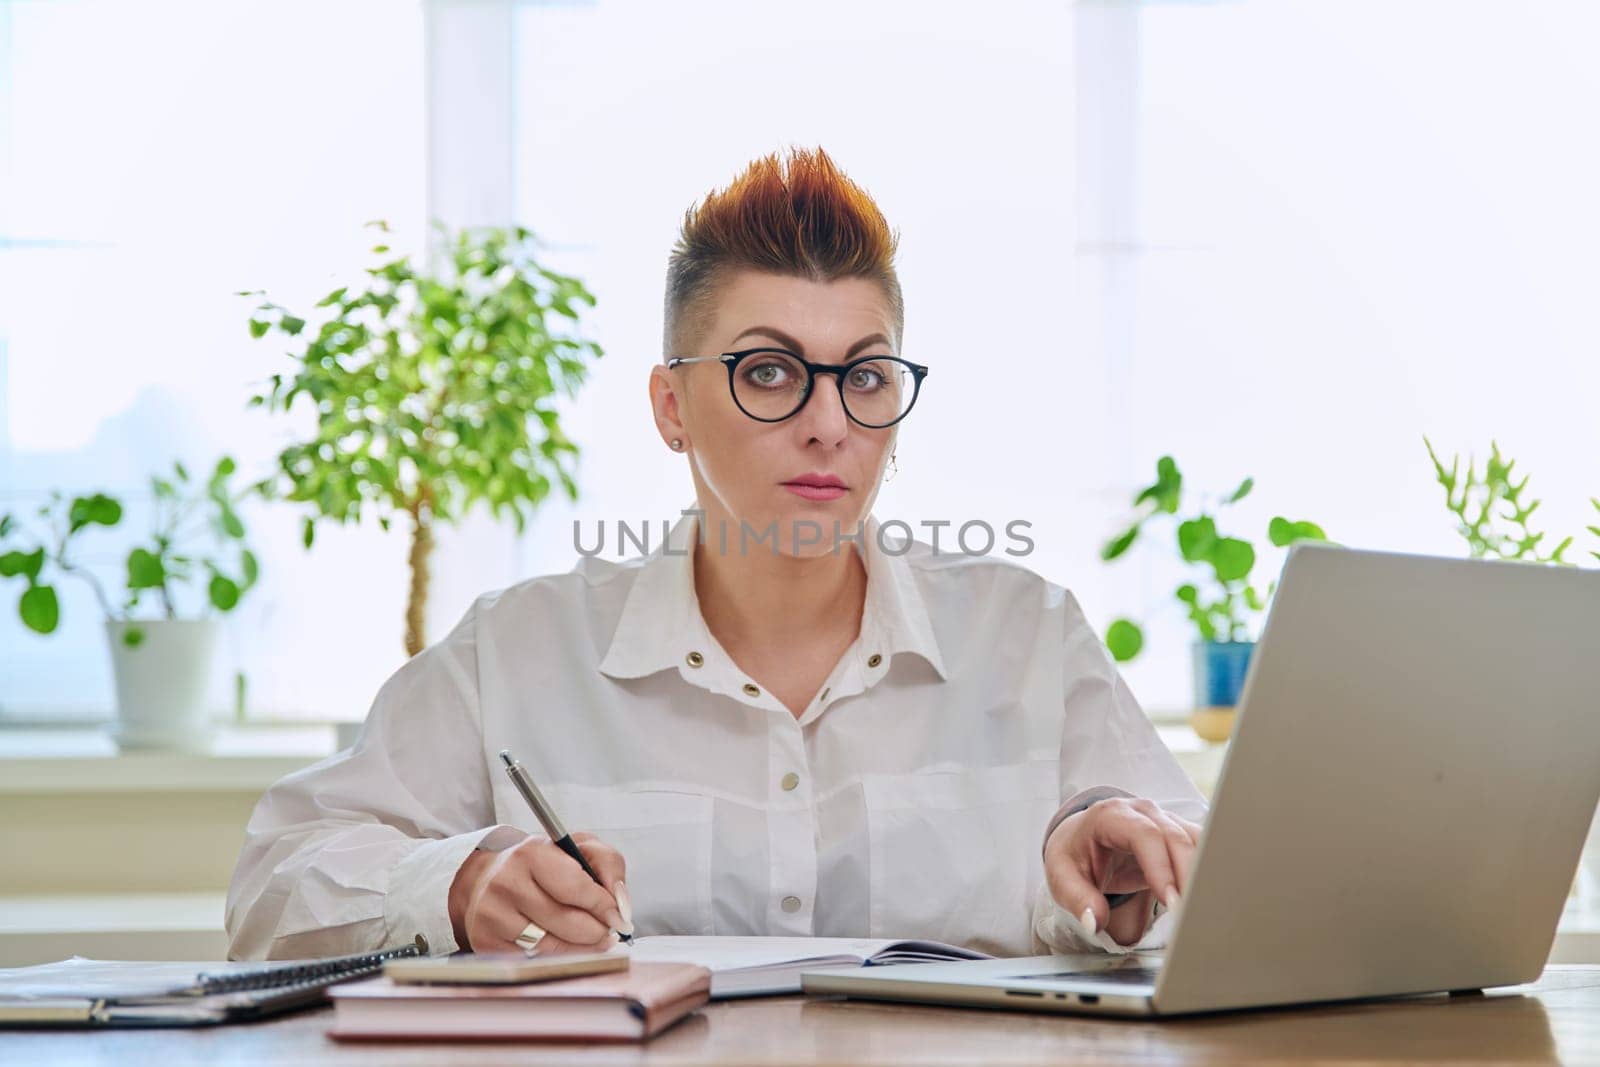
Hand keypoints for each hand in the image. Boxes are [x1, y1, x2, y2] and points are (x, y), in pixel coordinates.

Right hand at [448, 831, 630, 953]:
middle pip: (568, 923)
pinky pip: (536, 961)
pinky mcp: (486, 943)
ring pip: (554, 947)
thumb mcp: (578, 847)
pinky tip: (563, 945)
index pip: (576, 888)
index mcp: (531, 853)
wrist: (488, 877)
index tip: (620, 916)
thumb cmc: (541, 863)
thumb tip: (620, 904)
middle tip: (607, 929)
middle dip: (598, 930)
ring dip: (582, 947)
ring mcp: (493, 916)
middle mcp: (507, 883)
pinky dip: (558, 957)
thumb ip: (608, 865)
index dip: (604, 906)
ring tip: (590, 937)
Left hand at [1043, 796, 1201, 946]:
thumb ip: (1077, 899)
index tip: (1171, 901)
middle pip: (1176, 837)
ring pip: (1196, 841)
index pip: (1144, 836)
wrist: (1080, 838)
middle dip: (1188, 876)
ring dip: (1205, 874)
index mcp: (1111, 815)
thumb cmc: (1074, 856)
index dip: (1161, 867)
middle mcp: (1143, 812)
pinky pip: (1202, 848)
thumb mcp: (1061, 876)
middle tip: (1193, 914)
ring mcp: (1164, 820)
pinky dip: (1210, 871)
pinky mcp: (1178, 834)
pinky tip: (1213, 897)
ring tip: (1208, 910)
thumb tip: (1094, 921)